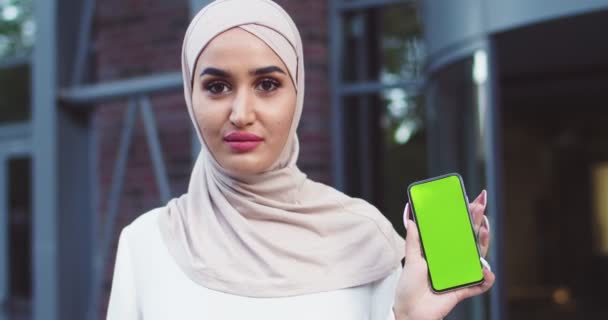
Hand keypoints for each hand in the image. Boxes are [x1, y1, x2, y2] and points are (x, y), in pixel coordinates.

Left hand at [393, 191, 494, 319]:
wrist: (409, 312)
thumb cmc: (409, 287)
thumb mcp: (411, 259)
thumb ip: (413, 239)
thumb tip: (410, 217)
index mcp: (442, 251)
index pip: (456, 230)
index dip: (465, 216)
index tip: (470, 201)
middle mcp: (453, 261)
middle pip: (470, 239)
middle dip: (477, 222)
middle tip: (480, 207)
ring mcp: (459, 274)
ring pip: (478, 257)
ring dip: (484, 243)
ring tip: (483, 229)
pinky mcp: (462, 290)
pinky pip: (479, 284)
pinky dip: (485, 279)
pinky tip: (484, 270)